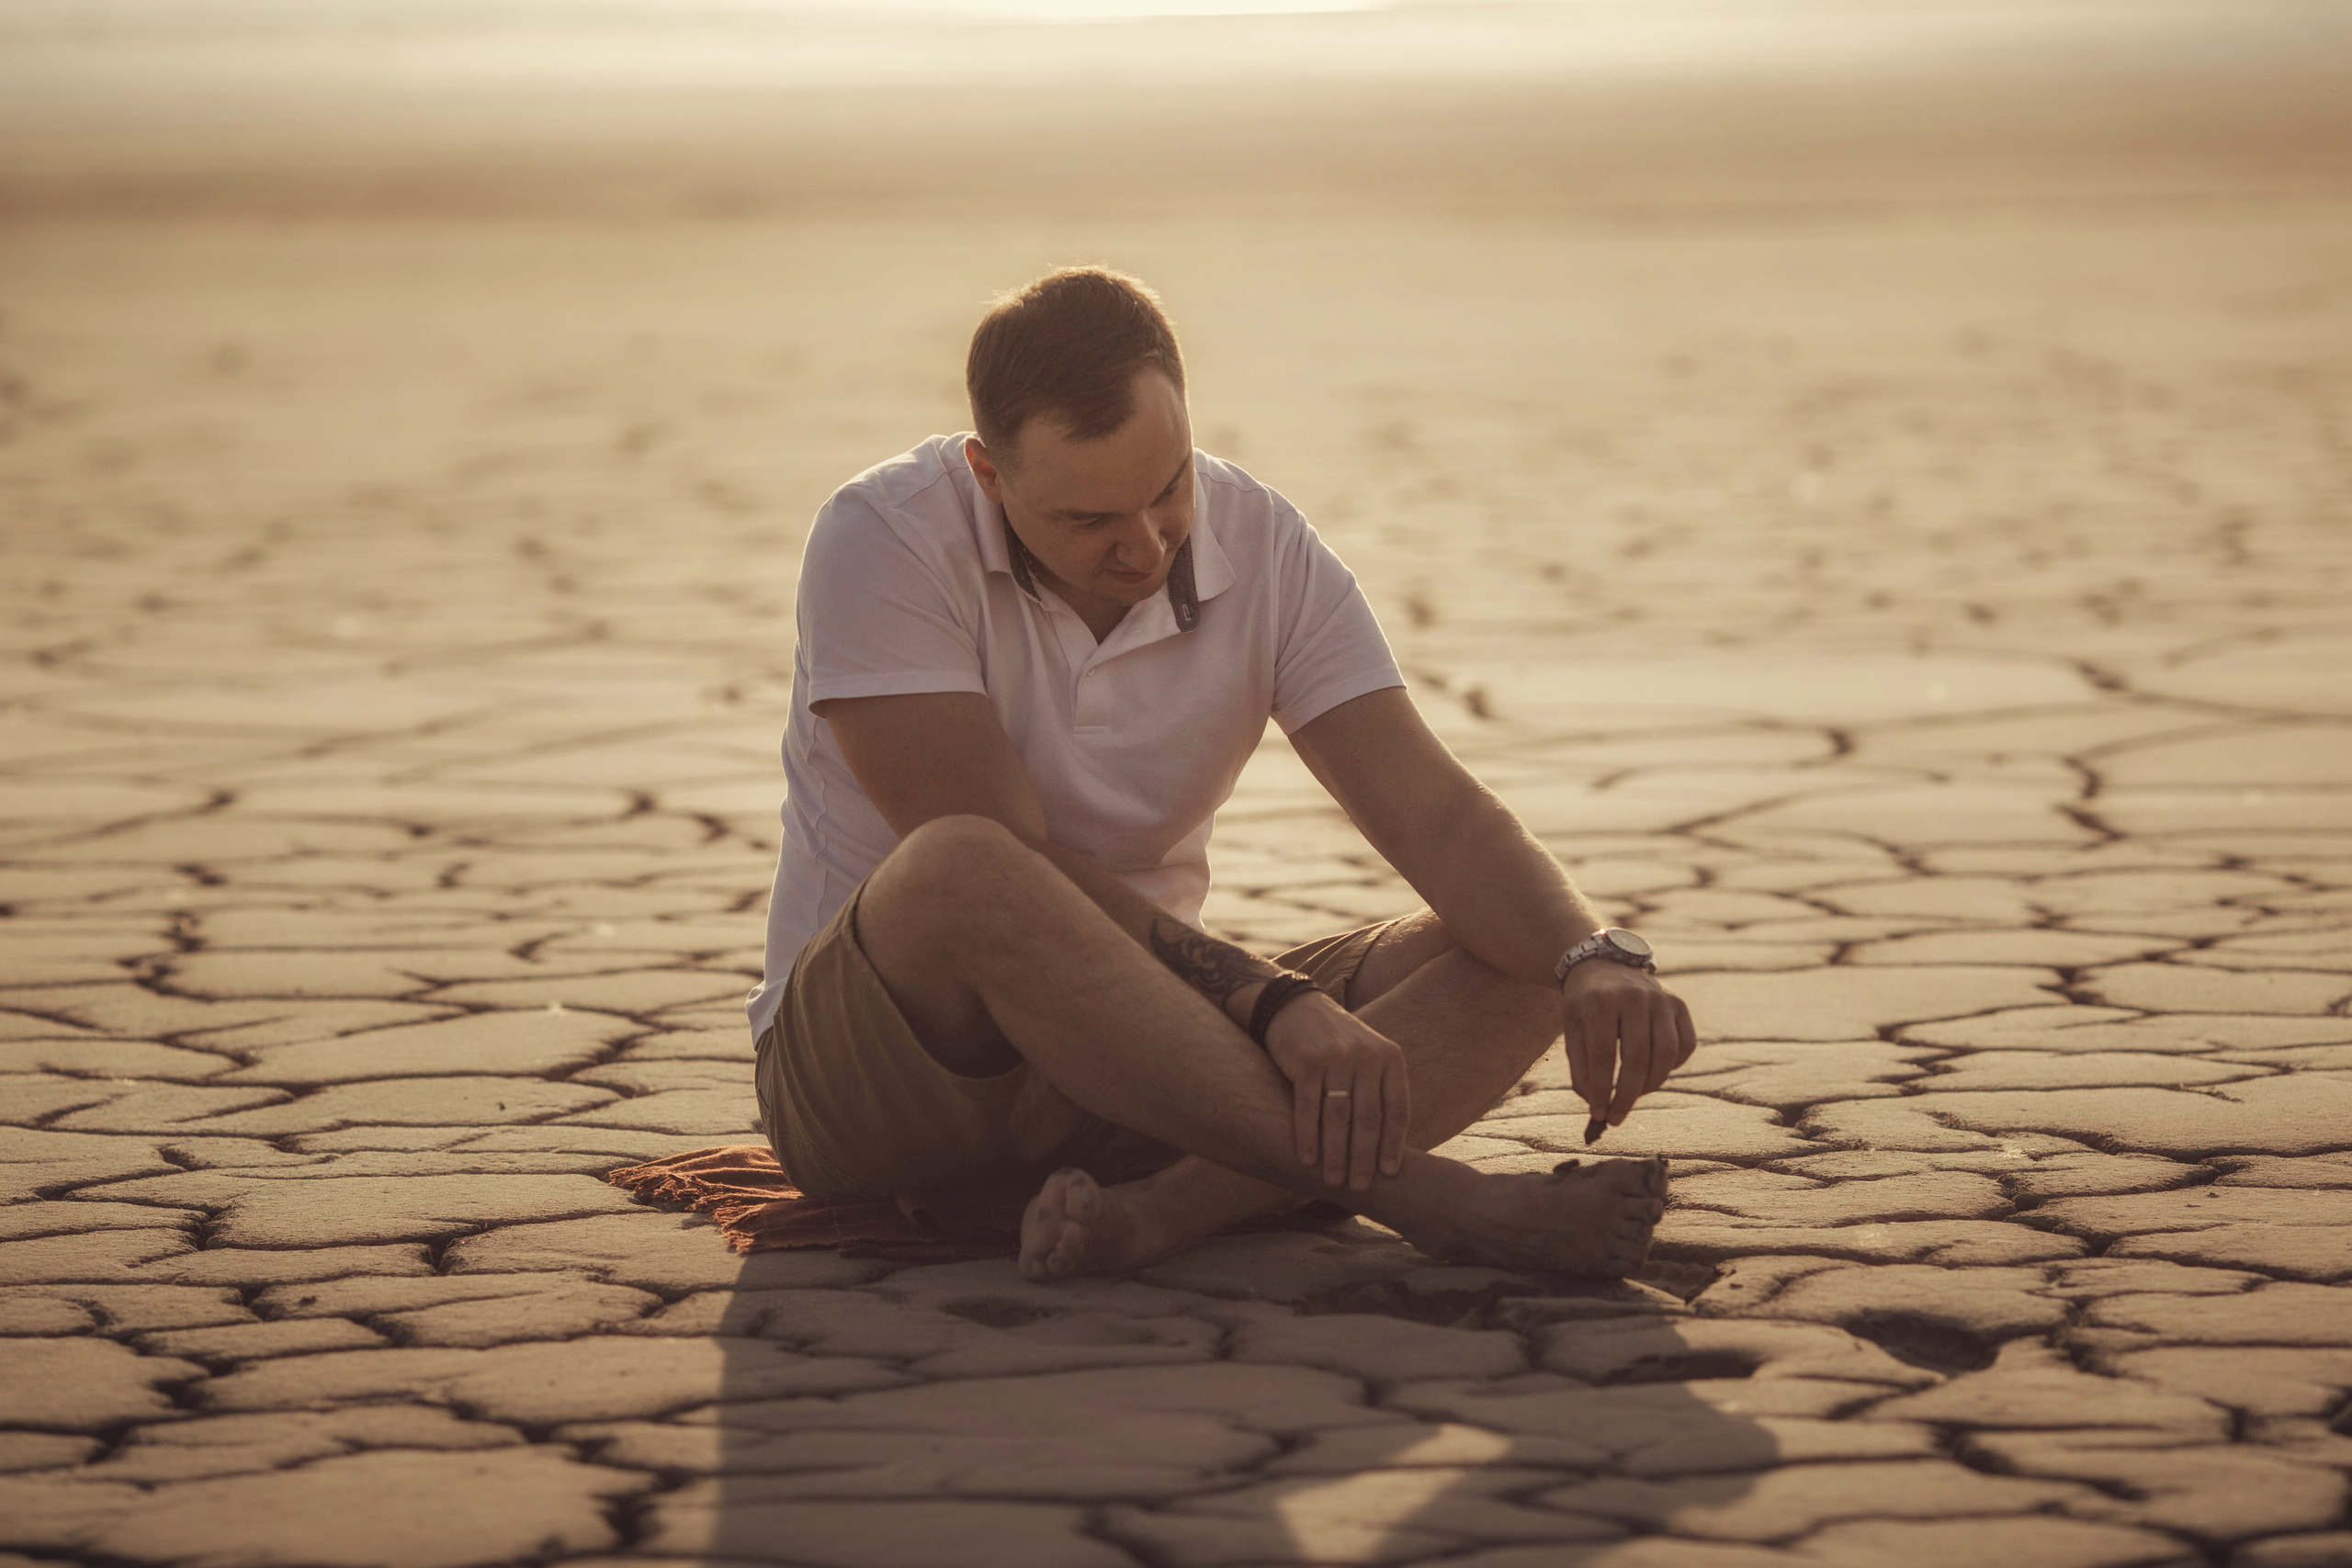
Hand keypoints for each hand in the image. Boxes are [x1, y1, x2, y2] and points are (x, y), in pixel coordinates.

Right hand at [1259, 991, 1409, 1193]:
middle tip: (1358, 1187)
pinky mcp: (1307, 1062)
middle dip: (1363, 1158)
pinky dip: (1307, 1136)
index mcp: (1390, 1058)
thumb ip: (1379, 1091)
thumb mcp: (1367, 1057)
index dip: (1393, 1145)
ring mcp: (1336, 1058)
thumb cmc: (1334, 1043)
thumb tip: (1389, 1146)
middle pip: (1369, 1119)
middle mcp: (1367, 1056)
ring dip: (1336, 1154)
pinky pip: (1308, 1108)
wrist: (1295, 1006)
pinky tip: (1306, 1158)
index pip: (1397, 1110)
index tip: (1388, 1173)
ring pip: (1339, 1118)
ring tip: (1333, 1180)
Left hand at [1563, 960, 1696, 1127]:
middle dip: (1627, 1095)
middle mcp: (1634, 997)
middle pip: (1637, 1058)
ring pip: (1666, 1054)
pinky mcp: (1679, 1003)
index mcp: (1600, 1001)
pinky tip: (1655, 1073)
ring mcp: (1661, 998)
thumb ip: (1580, 1066)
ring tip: (1634, 1096)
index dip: (1601, 1089)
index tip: (1598, 1114)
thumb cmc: (1585, 1003)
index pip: (1603, 1055)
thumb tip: (1596, 1105)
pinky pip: (1686, 1044)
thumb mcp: (1572, 1028)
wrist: (1603, 964)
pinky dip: (1673, 1066)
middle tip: (1616, 1117)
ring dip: (1651, 1085)